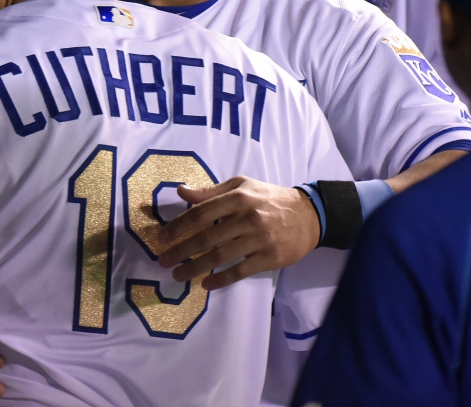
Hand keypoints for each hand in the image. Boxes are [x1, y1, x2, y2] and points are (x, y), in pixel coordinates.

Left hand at [156, 177, 319, 289]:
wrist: (308, 214)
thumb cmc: (268, 198)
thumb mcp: (241, 186)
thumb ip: (210, 191)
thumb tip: (181, 191)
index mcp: (238, 197)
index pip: (200, 213)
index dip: (178, 226)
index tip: (161, 238)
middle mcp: (247, 217)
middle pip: (206, 238)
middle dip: (181, 251)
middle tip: (163, 261)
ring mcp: (259, 239)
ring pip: (220, 257)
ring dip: (195, 268)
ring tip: (178, 275)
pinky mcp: (269, 258)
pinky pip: (240, 271)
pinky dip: (221, 279)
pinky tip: (206, 284)